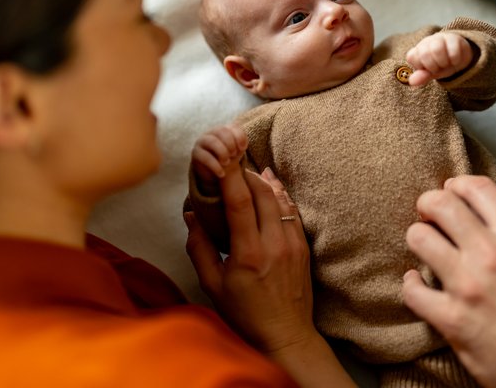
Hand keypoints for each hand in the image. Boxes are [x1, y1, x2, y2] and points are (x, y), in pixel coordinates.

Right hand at [185, 165, 354, 386]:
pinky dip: (281, 196)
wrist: (285, 335)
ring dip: (265, 182)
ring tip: (250, 169)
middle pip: (263, 194)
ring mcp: (292, 244)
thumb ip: (199, 248)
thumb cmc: (244, 314)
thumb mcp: (212, 285)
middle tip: (233, 162)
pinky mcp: (303, 247)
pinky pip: (292, 212)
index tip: (221, 159)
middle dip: (246, 173)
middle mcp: (273, 244)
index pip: (239, 203)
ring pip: (280, 200)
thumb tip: (192, 216)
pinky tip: (272, 187)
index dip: (230, 176)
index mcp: (248, 254)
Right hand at [190, 124, 247, 193]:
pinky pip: (205, 157)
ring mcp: (202, 141)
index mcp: (223, 130)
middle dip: (230, 143)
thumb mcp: (237, 151)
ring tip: (227, 163)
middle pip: (221, 131)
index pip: (232, 127)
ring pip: (212, 141)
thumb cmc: (227, 157)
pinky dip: (215, 166)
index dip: (239, 137)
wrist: (213, 171)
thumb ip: (240, 145)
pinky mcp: (196, 153)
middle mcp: (211, 133)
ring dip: (222, 152)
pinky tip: (221, 173)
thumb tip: (241, 146)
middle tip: (233, 155)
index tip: (243, 148)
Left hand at [402, 175, 495, 387]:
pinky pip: (411, 289)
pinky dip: (411, 286)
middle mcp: (491, 254)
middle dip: (428, 204)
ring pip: (418, 238)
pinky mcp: (451, 318)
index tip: (451, 192)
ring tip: (425, 249)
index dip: (457, 185)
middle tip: (428, 215)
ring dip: (418, 240)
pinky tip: (418, 285)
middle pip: (440, 204)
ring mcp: (467, 285)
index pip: (477, 188)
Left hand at [405, 32, 473, 86]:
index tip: (429, 69)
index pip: (412, 57)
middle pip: (424, 54)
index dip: (421, 66)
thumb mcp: (431, 73)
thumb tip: (411, 82)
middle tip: (439, 67)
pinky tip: (455, 60)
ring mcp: (440, 38)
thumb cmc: (441, 64)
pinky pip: (453, 51)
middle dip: (433, 66)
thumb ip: (422, 77)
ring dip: (443, 62)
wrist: (459, 56)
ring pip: (437, 49)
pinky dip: (455, 60)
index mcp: (418, 50)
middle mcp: (427, 42)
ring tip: (447, 63)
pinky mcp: (454, 38)